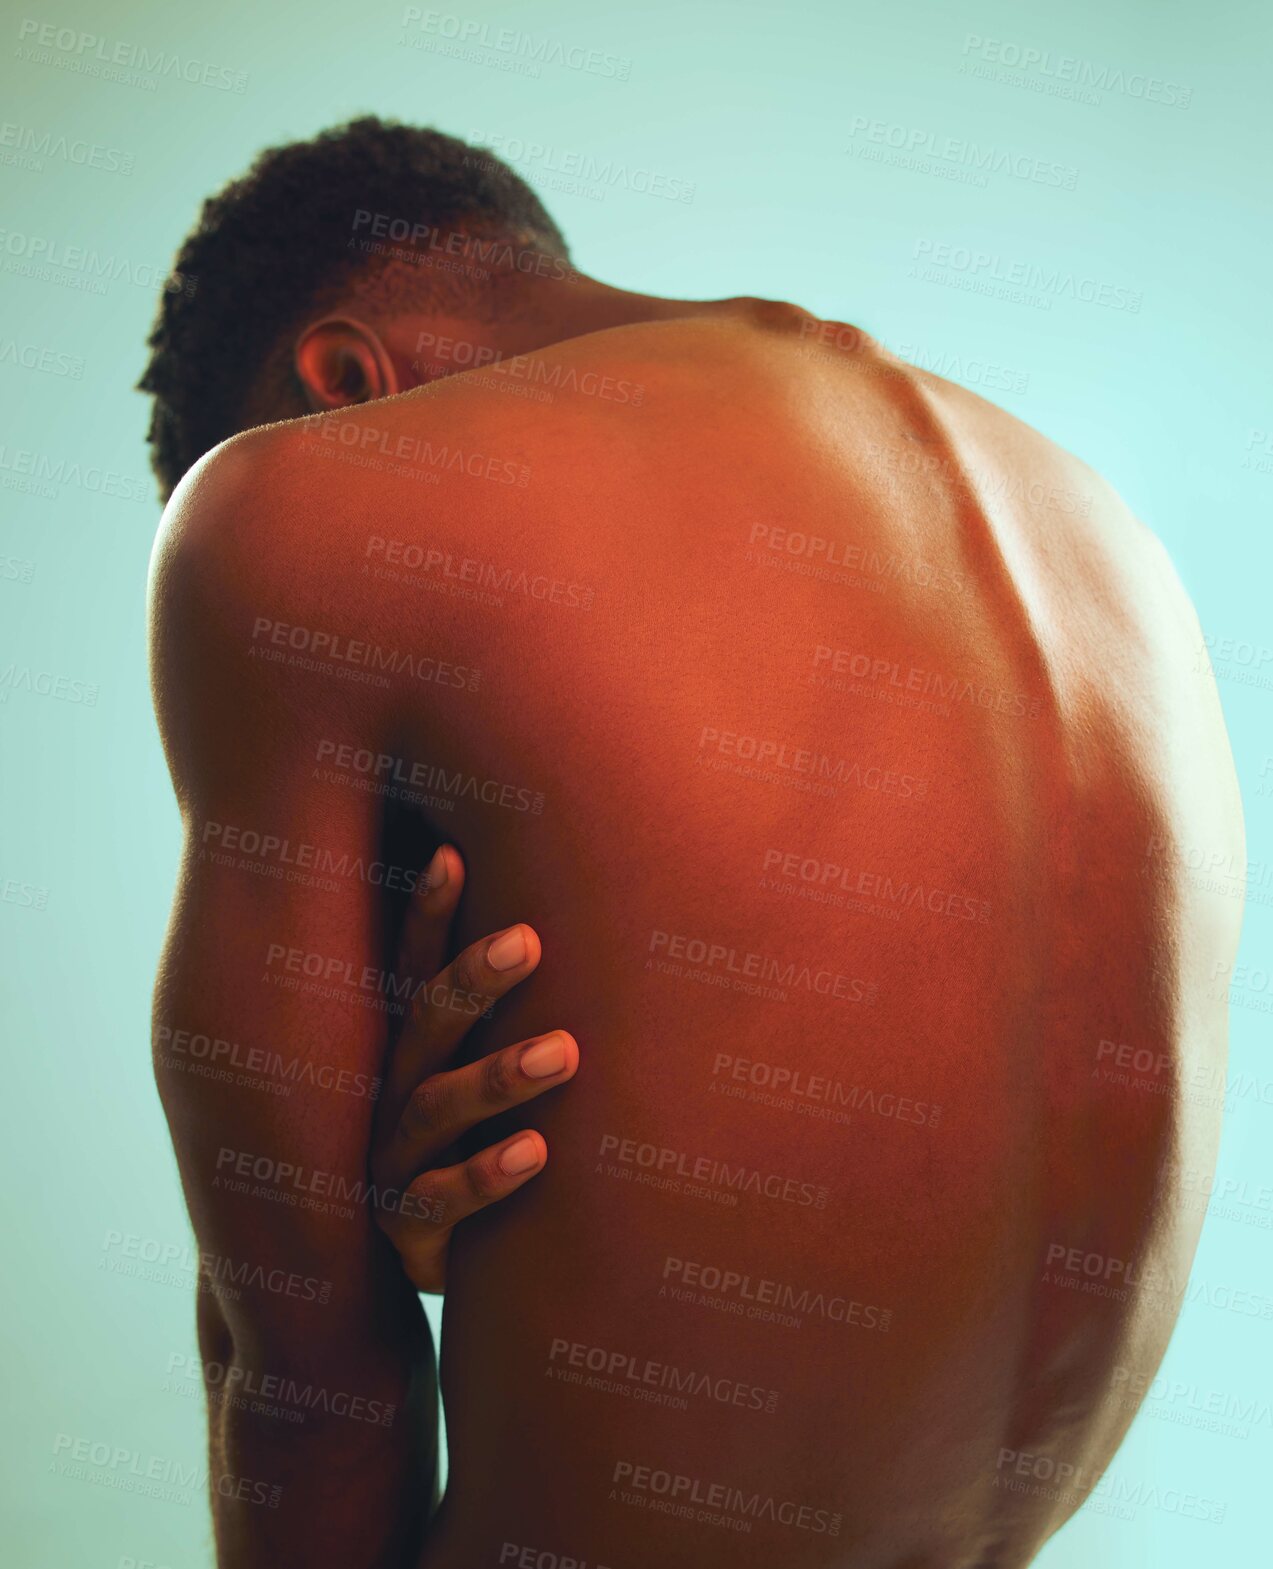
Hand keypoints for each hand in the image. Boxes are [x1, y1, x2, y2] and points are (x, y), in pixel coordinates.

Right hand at [370, 844, 578, 1291]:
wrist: (417, 1259)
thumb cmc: (465, 1141)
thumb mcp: (476, 1074)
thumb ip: (504, 1012)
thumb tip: (566, 921)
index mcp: (408, 1047)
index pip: (412, 969)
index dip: (425, 913)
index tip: (451, 853)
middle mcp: (391, 1092)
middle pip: (423, 1024)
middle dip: (472, 980)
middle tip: (529, 942)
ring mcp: (391, 1159)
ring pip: (435, 1108)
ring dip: (497, 1076)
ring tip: (565, 1052)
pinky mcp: (406, 1228)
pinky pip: (441, 1201)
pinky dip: (486, 1174)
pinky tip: (536, 1151)